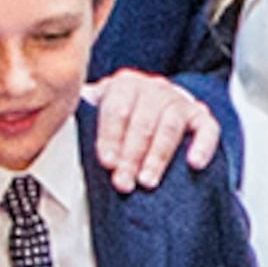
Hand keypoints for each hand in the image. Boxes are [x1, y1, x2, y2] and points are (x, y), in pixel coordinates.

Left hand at [84, 69, 220, 192]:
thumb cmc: (121, 123)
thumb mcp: (98, 119)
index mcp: (124, 85)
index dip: (110, 136)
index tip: (107, 162)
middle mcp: (153, 88)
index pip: (117, 108)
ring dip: (158, 155)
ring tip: (148, 180)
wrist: (150, 112)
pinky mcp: (201, 117)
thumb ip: (84, 126)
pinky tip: (193, 162)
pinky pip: (207, 129)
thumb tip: (60, 143)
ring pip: (171, 124)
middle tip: (124, 181)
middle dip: (132, 154)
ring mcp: (179, 101)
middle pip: (143, 119)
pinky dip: (202, 145)